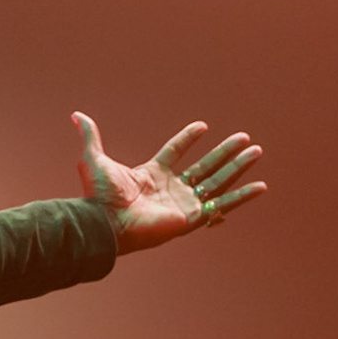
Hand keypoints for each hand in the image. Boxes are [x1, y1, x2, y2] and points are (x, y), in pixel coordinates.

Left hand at [73, 112, 265, 253]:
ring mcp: (184, 203)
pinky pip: (222, 204)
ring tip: (257, 151)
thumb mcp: (94, 160)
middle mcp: (172, 189)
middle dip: (226, 152)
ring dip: (238, 166)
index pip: (175, 152)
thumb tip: (76, 115)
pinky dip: (242, 197)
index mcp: (153, 174)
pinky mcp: (193, 218)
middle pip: (206, 166)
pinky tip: (261, 186)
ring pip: (218, 181)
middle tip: (245, 138)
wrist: (108, 223)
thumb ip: (91, 136)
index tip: (202, 126)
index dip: (188, 138)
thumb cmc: (100, 197)